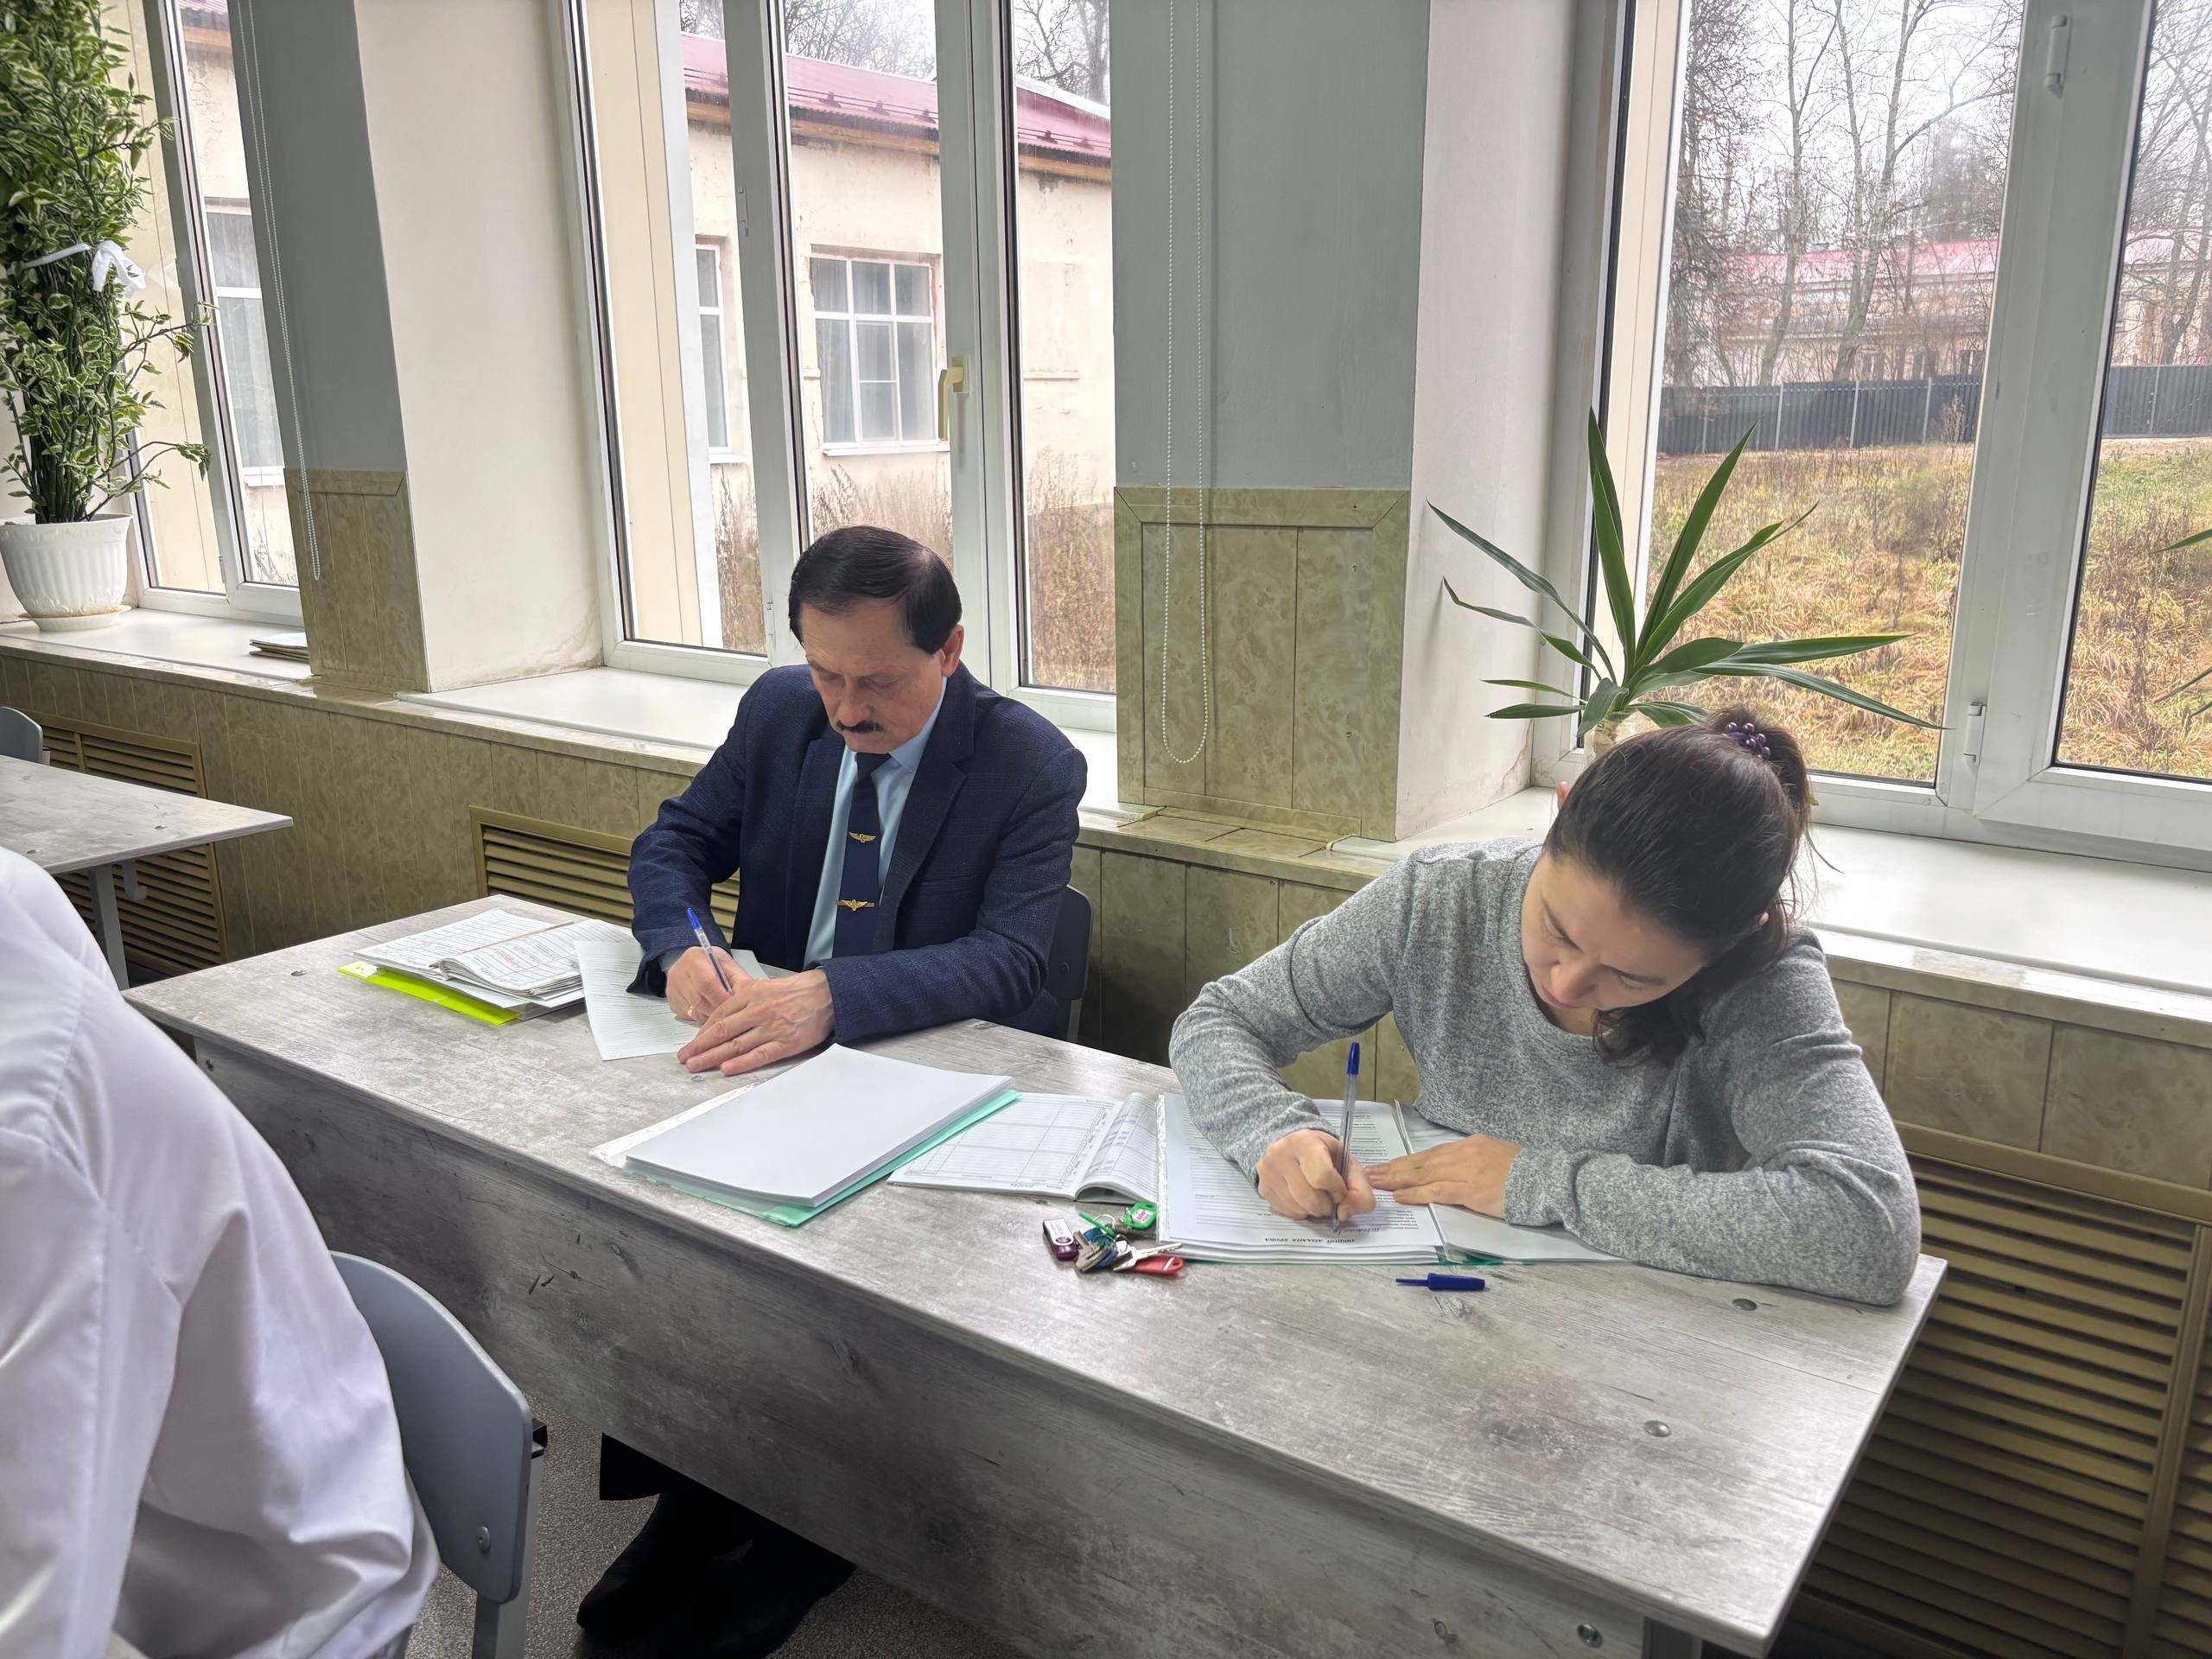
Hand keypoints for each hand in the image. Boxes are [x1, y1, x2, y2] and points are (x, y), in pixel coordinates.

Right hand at [665, 946, 743, 1024]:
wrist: (699, 966)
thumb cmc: (716, 967)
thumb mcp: (730, 967)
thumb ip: (738, 980)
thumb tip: (746, 997)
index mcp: (694, 957)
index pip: (706, 983)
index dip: (721, 998)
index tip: (733, 1006)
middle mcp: (679, 970)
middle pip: (699, 1000)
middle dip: (717, 1010)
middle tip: (730, 1015)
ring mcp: (672, 987)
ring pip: (694, 1011)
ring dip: (711, 1016)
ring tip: (723, 1014)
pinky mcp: (671, 1001)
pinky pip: (689, 1016)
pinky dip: (703, 1018)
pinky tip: (711, 1012)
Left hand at [677, 969, 835, 1076]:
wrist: (825, 995)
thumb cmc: (794, 991)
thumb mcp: (761, 983)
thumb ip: (738, 987)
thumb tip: (718, 986)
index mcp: (750, 995)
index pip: (719, 1016)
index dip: (702, 1032)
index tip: (691, 1044)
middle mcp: (758, 1011)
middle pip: (722, 1032)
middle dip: (700, 1047)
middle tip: (685, 1058)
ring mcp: (771, 1028)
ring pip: (736, 1045)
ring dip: (713, 1057)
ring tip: (697, 1066)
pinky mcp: (786, 1043)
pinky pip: (760, 1055)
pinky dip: (742, 1063)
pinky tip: (727, 1069)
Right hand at [1255, 1127, 1376, 1223]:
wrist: (1294, 1144)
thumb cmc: (1324, 1153)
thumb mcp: (1349, 1163)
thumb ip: (1359, 1190)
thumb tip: (1344, 1213)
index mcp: (1305, 1141)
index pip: (1322, 1176)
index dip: (1337, 1189)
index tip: (1340, 1187)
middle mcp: (1281, 1153)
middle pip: (1309, 1197)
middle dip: (1327, 1205)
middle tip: (1330, 1198)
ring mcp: (1267, 1171)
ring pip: (1298, 1208)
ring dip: (1313, 1210)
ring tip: (1317, 1196)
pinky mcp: (1262, 1187)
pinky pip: (1286, 1212)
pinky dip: (1300, 1211)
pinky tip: (1303, 1198)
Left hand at [1367, 1133, 1520, 1216]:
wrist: (1545, 1179)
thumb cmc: (1524, 1172)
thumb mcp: (1496, 1156)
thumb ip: (1473, 1160)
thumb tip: (1452, 1168)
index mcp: (1470, 1145)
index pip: (1431, 1154)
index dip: (1406, 1160)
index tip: (1388, 1165)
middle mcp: (1464, 1154)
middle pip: (1421, 1162)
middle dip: (1394, 1168)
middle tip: (1370, 1173)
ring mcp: (1466, 1171)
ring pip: (1423, 1174)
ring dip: (1397, 1180)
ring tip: (1377, 1183)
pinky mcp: (1471, 1190)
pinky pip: (1437, 1191)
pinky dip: (1416, 1194)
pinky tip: (1401, 1196)